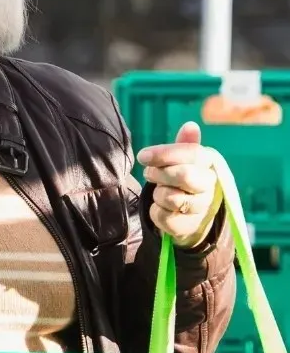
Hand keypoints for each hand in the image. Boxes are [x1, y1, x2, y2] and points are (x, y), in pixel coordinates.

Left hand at [136, 121, 221, 248]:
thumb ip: (184, 144)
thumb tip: (191, 125)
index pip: (192, 153)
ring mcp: (201, 208)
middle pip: (184, 175)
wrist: (190, 216)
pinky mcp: (187, 226)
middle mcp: (210, 186)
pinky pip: (162, 216)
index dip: (164, 154)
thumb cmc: (183, 180)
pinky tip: (163, 208)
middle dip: (160, 173)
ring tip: (161, 190)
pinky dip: (156, 211)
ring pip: (171, 197)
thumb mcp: (183, 160)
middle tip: (150, 174)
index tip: (142, 156)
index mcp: (210, 164)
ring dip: (158, 193)